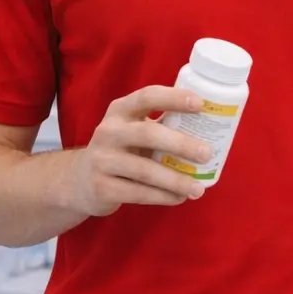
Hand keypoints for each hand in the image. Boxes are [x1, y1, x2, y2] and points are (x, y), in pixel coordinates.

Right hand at [66, 86, 211, 217]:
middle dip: (181, 144)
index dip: (174, 98)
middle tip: (207, 154)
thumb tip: (212, 127)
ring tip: (199, 188)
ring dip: (176, 180)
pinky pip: (138, 193)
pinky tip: (180, 198)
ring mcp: (102, 160)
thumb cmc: (122, 148)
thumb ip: (163, 124)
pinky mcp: (101, 187)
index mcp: (121, 110)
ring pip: (145, 170)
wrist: (80, 180)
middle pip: (148, 133)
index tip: (201, 104)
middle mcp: (108, 131)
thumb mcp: (133, 128)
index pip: (147, 96)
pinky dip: (163, 196)